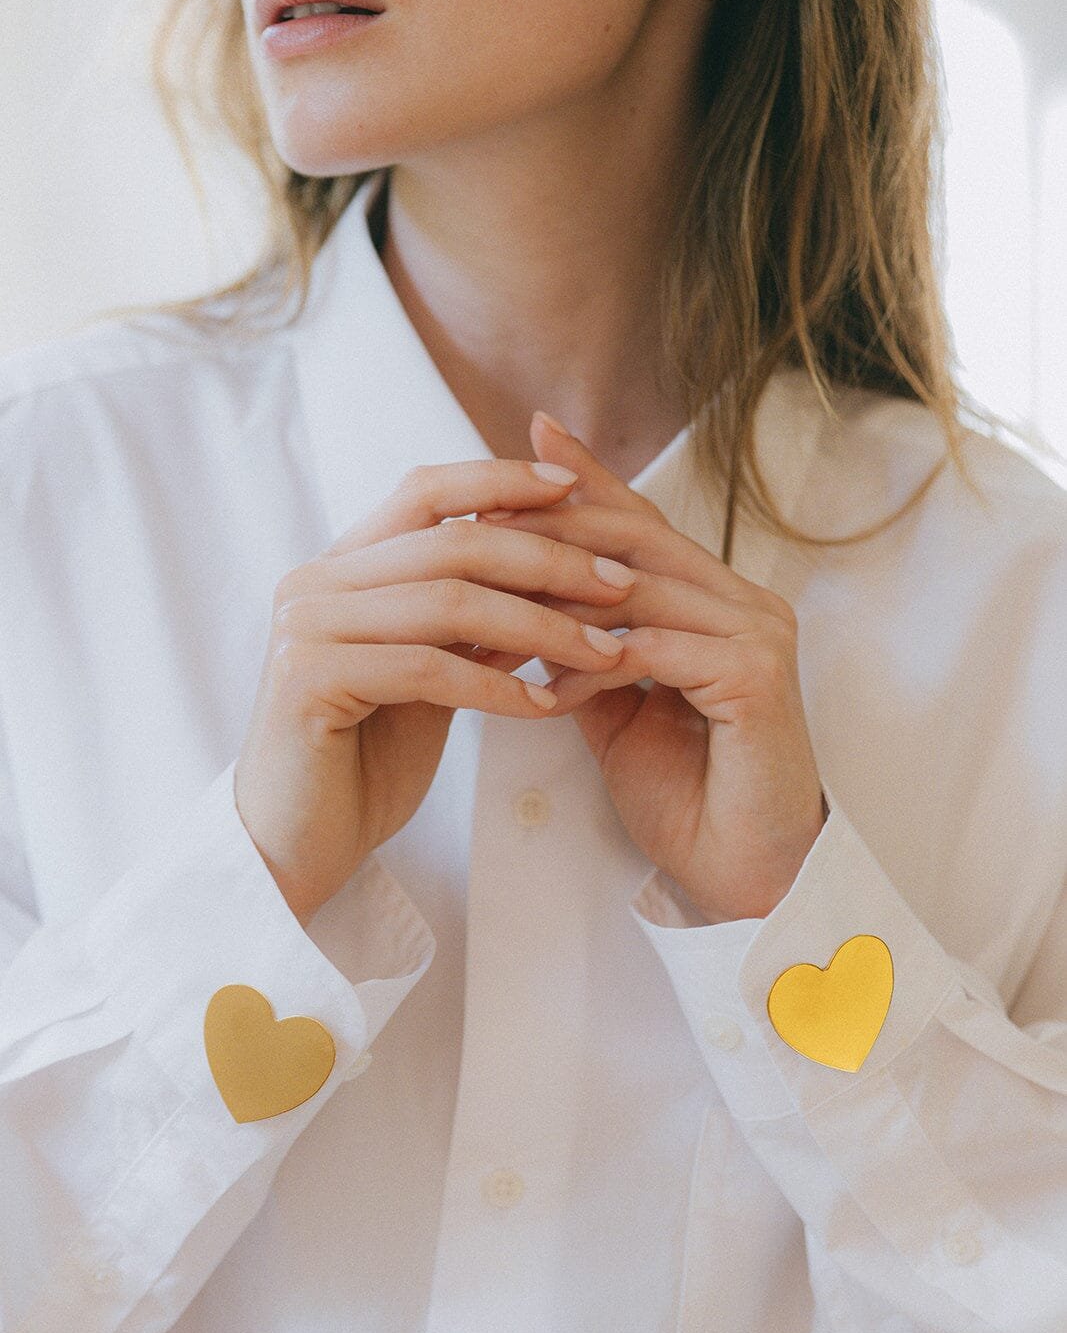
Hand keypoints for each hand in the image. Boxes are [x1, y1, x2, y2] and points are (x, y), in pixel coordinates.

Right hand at [234, 455, 634, 924]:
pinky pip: (426, 668)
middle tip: (622, 587)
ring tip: (606, 653)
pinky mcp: (308, 681)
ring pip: (448, 601)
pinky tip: (547, 707)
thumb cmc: (365, 761)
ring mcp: (305, 627)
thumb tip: (557, 573)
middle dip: (549, 560)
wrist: (292, 847)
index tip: (576, 489)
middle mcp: (314, 582)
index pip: (425, 491)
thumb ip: (472, 621)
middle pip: (450, 541)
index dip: (501, 480)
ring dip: (541, 627)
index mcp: (340, 566)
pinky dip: (496, 687)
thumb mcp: (430, 674)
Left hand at [474, 412, 827, 923]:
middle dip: (548, 531)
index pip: (641, 524)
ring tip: (482, 629)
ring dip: (549, 609)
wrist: (745, 876)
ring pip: (635, 590)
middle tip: (471, 534)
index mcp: (720, 600)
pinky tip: (542, 693)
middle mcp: (748, 603)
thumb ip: (589, 650)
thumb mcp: (621, 709)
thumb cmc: (687, 795)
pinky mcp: (754, 678)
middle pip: (635, 538)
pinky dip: (586, 669)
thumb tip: (524, 606)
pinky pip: (648, 652)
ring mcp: (757, 634)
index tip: (515, 455)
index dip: (582, 483)